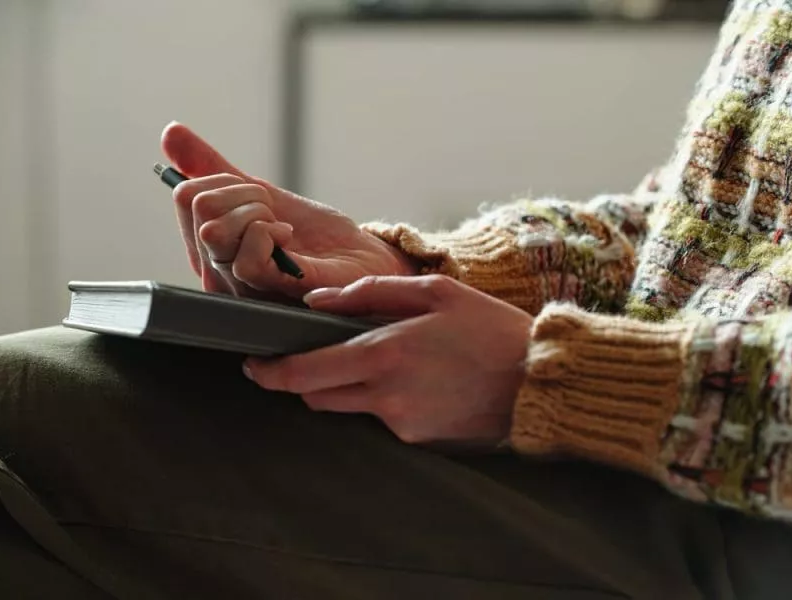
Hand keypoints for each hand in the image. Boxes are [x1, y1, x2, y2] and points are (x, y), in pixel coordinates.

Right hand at [161, 122, 415, 296]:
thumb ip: (215, 170)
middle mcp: (215, 272)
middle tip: (274, 213)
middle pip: (196, 206)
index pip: (185, 196)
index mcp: (209, 248)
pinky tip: (288, 240)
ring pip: (214, 229)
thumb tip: (170, 132)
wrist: (361, 260)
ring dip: (259, 212)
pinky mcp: (266, 294)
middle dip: (245, 193)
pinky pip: (245, 260)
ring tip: (283, 230)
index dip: (226, 181)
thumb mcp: (260, 195)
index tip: (260, 197)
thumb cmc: (314, 237)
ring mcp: (238, 287)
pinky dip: (270, 233)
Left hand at [244, 275, 532, 447]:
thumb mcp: (435, 292)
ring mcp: (402, 424)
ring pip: (347, 409)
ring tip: (381, 362)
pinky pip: (383, 420)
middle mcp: (386, 396)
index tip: (254, 366)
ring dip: (345, 387)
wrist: (537, 381)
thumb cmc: (489, 328)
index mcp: (385, 354)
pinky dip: (384, 400)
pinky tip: (417, 382)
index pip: (305, 373)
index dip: (271, 372)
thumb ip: (370, 294)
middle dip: (302, 380)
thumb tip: (317, 300)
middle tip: (310, 357)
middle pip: (316, 397)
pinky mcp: (418, 441)